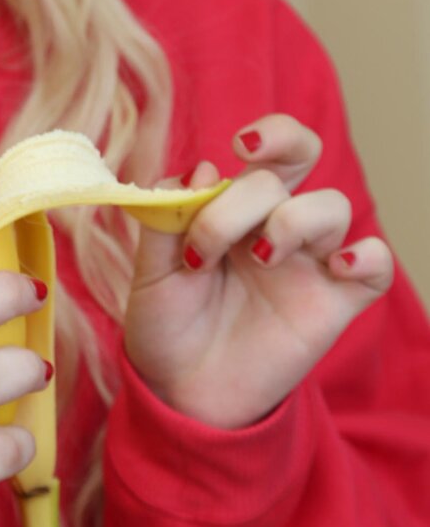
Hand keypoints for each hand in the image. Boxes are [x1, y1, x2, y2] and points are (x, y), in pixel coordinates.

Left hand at [124, 115, 393, 428]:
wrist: (178, 392)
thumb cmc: (166, 326)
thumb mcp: (150, 271)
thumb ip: (168, 217)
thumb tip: (203, 168)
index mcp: (235, 207)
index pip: (271, 151)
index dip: (270, 134)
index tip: (240, 145)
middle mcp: (275, 225)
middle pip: (300, 163)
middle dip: (263, 173)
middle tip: (230, 201)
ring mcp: (308, 262)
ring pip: (332, 206)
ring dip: (292, 218)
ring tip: (257, 257)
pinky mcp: (335, 303)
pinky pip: (375, 266)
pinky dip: (368, 256)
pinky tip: (338, 265)